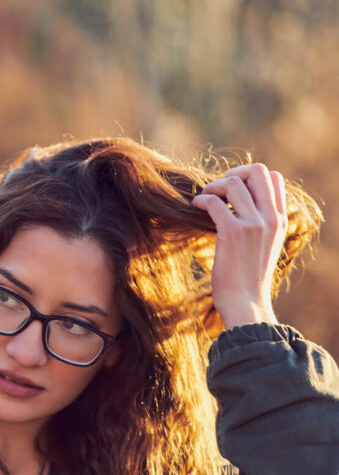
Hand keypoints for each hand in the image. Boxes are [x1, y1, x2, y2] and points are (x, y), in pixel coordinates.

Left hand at [192, 163, 286, 328]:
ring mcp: (253, 224)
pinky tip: (194, 207)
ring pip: (233, 183)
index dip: (250, 177)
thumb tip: (240, 205)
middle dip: (233, 173)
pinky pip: (214, 202)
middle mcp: (270, 218)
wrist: (245, 303)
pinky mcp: (232, 232)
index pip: (274, 177)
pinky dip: (201, 200)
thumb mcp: (265, 246)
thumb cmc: (248, 279)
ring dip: (213, 187)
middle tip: (218, 188)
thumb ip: (261, 224)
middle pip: (257, 171)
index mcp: (280, 220)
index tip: (234, 191)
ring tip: (203, 200)